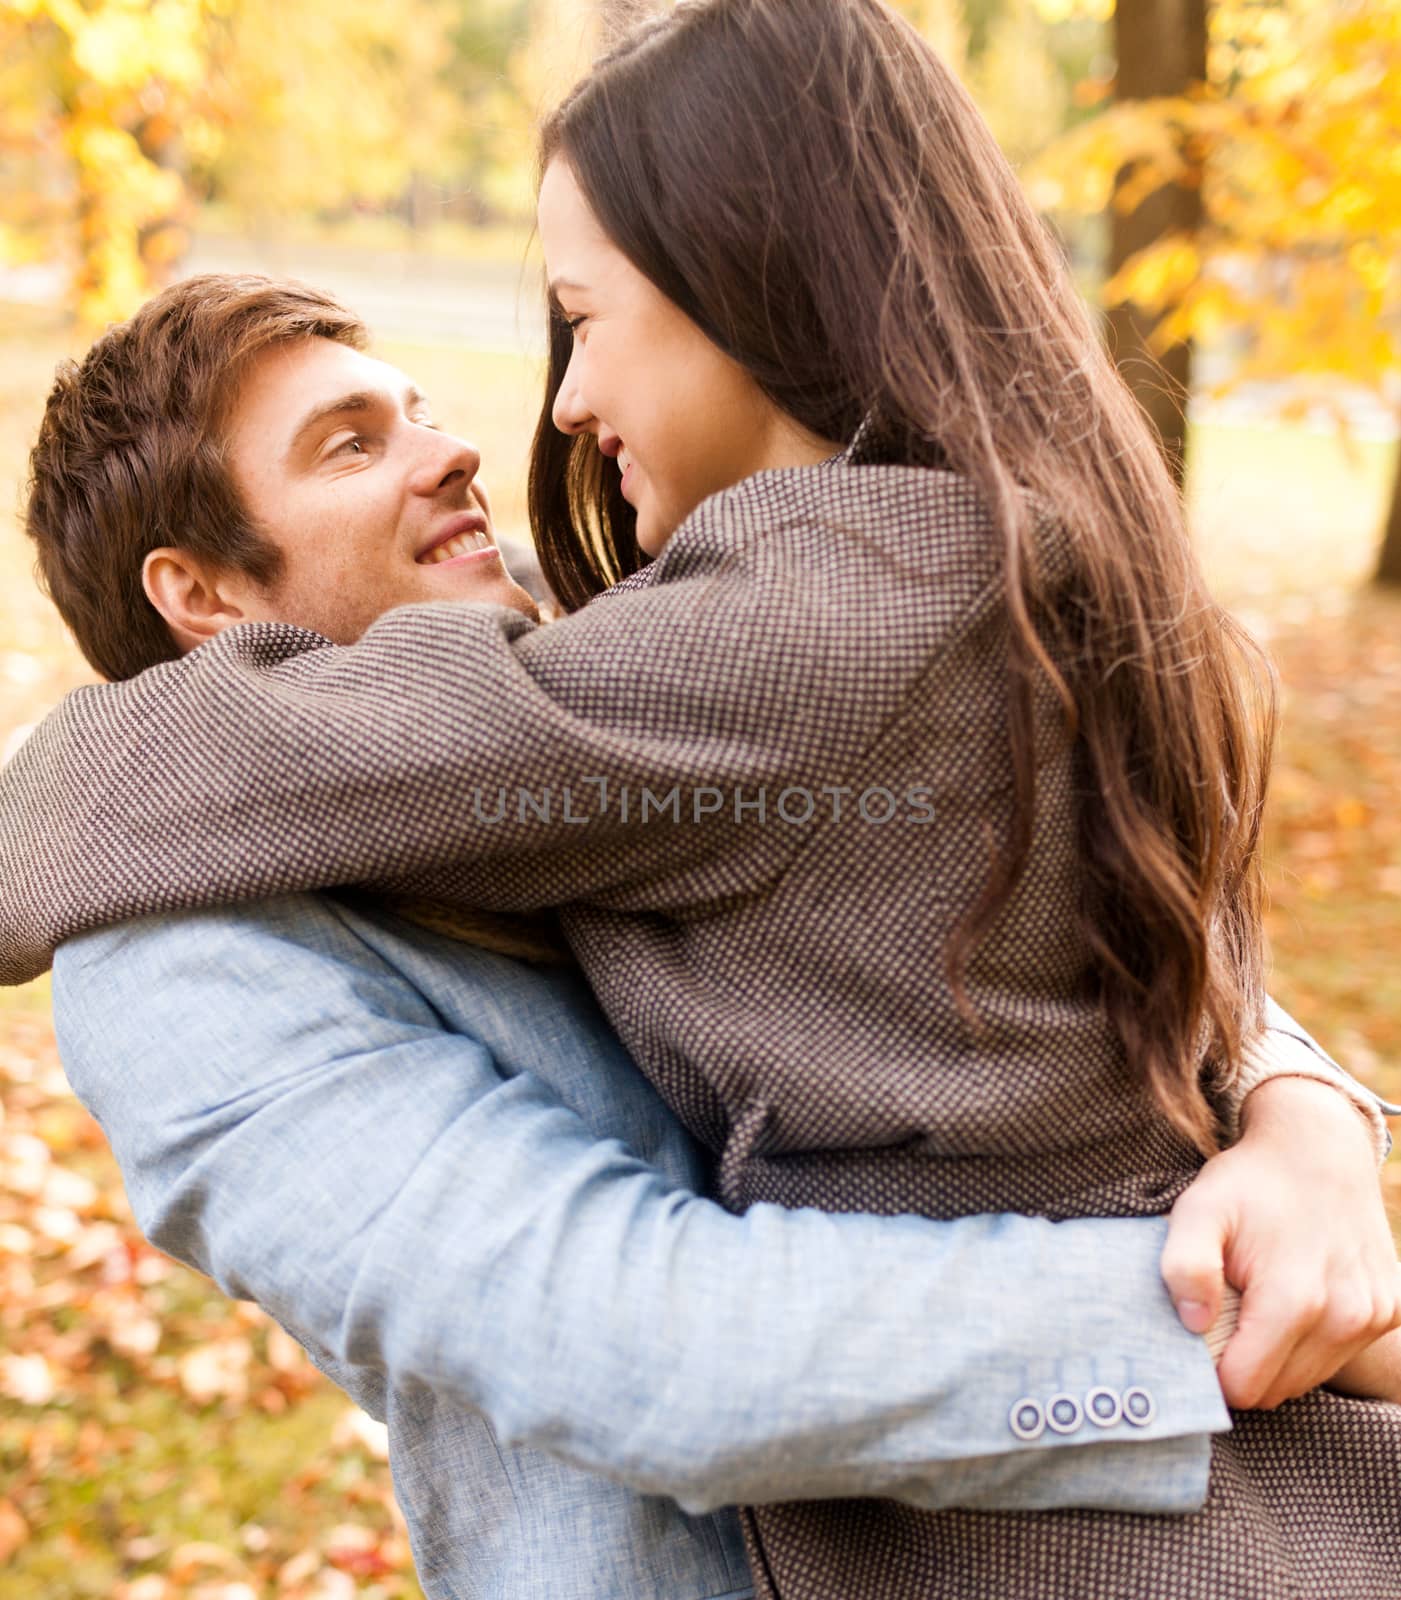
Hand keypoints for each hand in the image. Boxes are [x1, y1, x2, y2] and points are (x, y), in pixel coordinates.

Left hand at [1160, 1077, 1400, 1409]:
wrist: (1317, 1148)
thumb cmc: (1250, 1183)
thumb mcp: (1198, 1209)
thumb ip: (1185, 1265)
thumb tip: (1194, 1325)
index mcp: (1295, 1299)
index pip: (1246, 1387)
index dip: (1213, 1372)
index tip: (1201, 1337)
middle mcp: (1346, 1315)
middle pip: (1278, 1389)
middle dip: (1245, 1363)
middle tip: (1226, 1314)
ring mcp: (1375, 1315)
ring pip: (1309, 1376)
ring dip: (1279, 1353)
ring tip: (1259, 1301)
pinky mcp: (1391, 1310)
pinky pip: (1340, 1353)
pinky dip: (1313, 1339)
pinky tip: (1297, 1297)